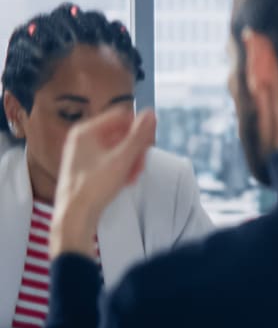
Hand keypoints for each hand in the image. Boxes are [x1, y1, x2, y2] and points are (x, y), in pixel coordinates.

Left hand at [51, 109, 154, 260]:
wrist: (75, 214)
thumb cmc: (93, 187)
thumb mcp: (122, 159)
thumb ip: (139, 135)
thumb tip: (151, 114)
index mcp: (85, 131)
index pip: (121, 116)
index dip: (139, 127)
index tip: (150, 142)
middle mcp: (81, 138)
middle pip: (120, 132)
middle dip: (135, 147)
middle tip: (141, 163)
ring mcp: (83, 152)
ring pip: (117, 147)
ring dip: (130, 159)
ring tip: (133, 174)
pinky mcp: (86, 166)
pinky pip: (110, 158)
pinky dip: (121, 166)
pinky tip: (125, 179)